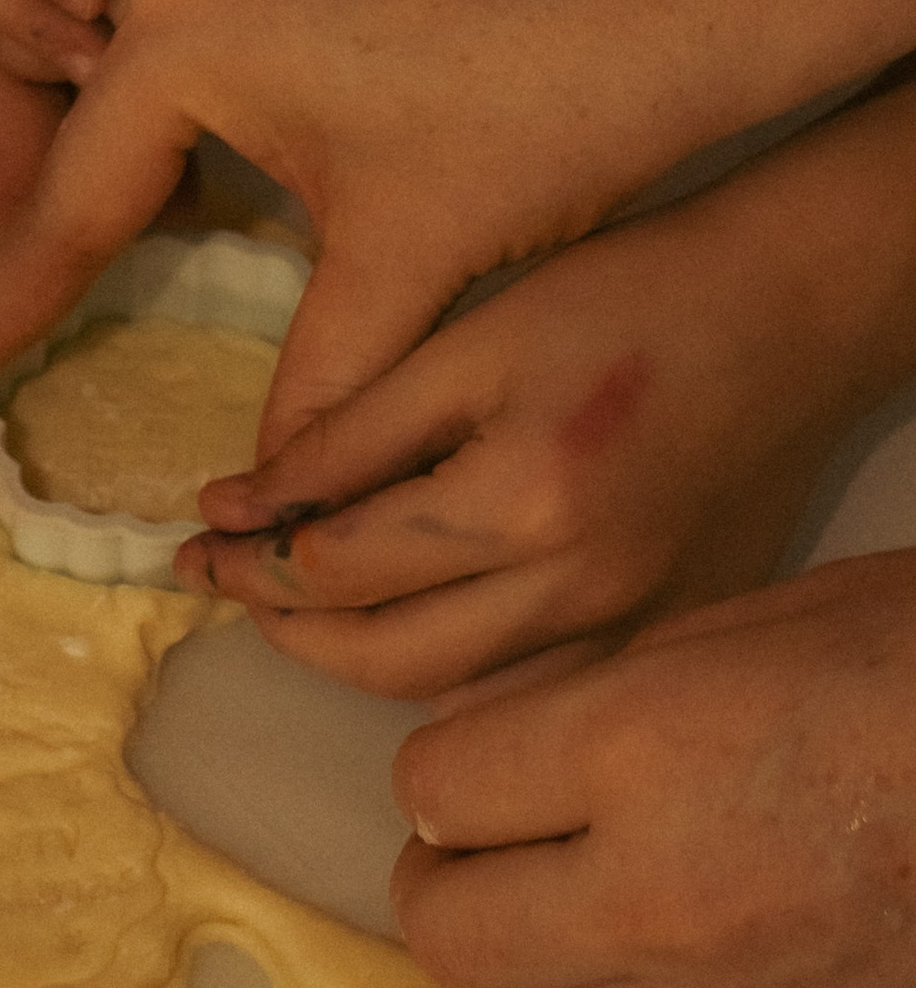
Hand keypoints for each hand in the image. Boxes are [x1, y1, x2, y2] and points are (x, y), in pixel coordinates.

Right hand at [0, 0, 799, 401]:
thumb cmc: (549, 103)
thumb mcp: (409, 264)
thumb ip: (314, 385)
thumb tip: (260, 505)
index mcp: (175, 35)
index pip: (63, 206)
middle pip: (34, 84)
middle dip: (14, 189)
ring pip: (89, 26)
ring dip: (73, 120)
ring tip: (73, 230)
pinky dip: (140, 67)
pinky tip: (181, 140)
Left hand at [175, 164, 878, 694]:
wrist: (791, 312)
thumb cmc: (628, 296)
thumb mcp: (467, 341)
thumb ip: (347, 433)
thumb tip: (235, 508)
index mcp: (521, 506)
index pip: (339, 570)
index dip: (249, 559)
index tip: (195, 538)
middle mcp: (579, 593)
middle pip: (384, 662)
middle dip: (287, 628)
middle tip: (227, 580)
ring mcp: (629, 628)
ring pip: (452, 691)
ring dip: (357, 655)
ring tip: (296, 598)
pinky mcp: (662, 631)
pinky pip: (525, 682)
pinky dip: (446, 662)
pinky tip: (407, 611)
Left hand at [393, 559, 915, 987]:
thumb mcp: (765, 610)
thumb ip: (619, 683)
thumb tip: (522, 734)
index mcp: (641, 751)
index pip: (432, 790)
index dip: (448, 769)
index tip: (484, 756)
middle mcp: (666, 894)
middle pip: (454, 934)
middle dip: (449, 879)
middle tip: (491, 837)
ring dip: (544, 949)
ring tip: (595, 884)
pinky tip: (748, 920)